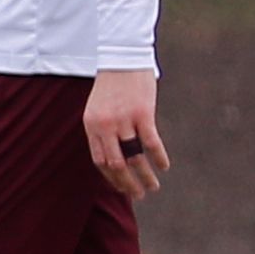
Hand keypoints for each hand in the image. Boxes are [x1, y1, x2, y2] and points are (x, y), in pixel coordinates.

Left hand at [84, 66, 167, 198]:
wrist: (121, 58)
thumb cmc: (111, 85)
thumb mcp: (98, 108)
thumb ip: (103, 130)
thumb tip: (114, 154)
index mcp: (91, 125)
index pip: (99, 160)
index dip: (111, 177)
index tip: (121, 187)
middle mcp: (104, 125)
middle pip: (116, 164)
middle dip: (127, 184)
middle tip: (138, 196)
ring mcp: (123, 120)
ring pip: (134, 157)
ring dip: (145, 176)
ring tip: (153, 187)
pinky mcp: (142, 113)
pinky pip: (151, 142)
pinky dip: (158, 157)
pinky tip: (164, 167)